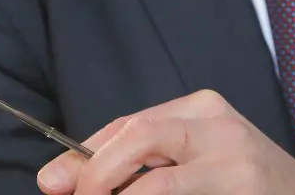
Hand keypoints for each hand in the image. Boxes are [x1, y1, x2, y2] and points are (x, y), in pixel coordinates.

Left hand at [36, 89, 294, 194]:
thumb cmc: (240, 183)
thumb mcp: (191, 160)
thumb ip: (134, 163)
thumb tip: (53, 180)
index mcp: (201, 107)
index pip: (128, 124)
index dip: (86, 158)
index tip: (53, 186)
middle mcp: (219, 126)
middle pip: (140, 135)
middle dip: (97, 176)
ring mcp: (235, 164)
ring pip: (157, 186)